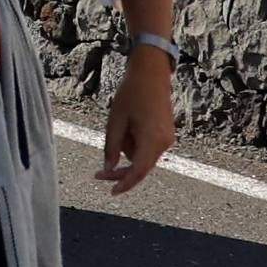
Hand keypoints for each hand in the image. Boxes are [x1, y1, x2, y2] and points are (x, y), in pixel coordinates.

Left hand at [97, 45, 174, 191]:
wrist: (151, 74)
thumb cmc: (131, 94)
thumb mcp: (115, 121)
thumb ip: (112, 147)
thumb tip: (109, 168)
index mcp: (152, 140)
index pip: (138, 171)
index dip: (125, 184)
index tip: (111, 192)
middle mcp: (164, 143)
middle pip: (140, 168)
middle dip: (121, 170)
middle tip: (98, 173)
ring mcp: (167, 140)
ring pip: (142, 158)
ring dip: (127, 150)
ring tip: (121, 124)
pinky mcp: (166, 136)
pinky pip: (147, 149)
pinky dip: (134, 144)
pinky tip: (129, 125)